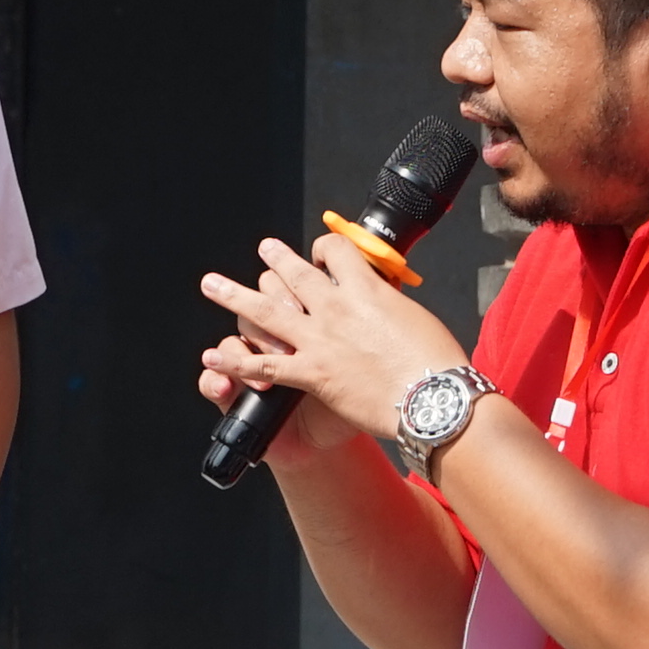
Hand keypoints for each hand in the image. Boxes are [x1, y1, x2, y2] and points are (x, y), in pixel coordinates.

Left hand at [197, 235, 470, 465]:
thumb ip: (389, 302)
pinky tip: (213, 354)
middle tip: (264, 250)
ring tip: (212, 284)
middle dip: (275, 260)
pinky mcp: (311, 374)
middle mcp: (336, 308)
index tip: (323, 254)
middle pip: (294, 274)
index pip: (336, 251)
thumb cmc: (436, 361)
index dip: (325, 248)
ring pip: (265, 311)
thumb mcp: (416, 315)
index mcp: (367, 289)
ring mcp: (319, 341)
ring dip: (234, 296)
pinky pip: (264, 364)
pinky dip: (235, 360)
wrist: (434, 400)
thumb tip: (382, 295)